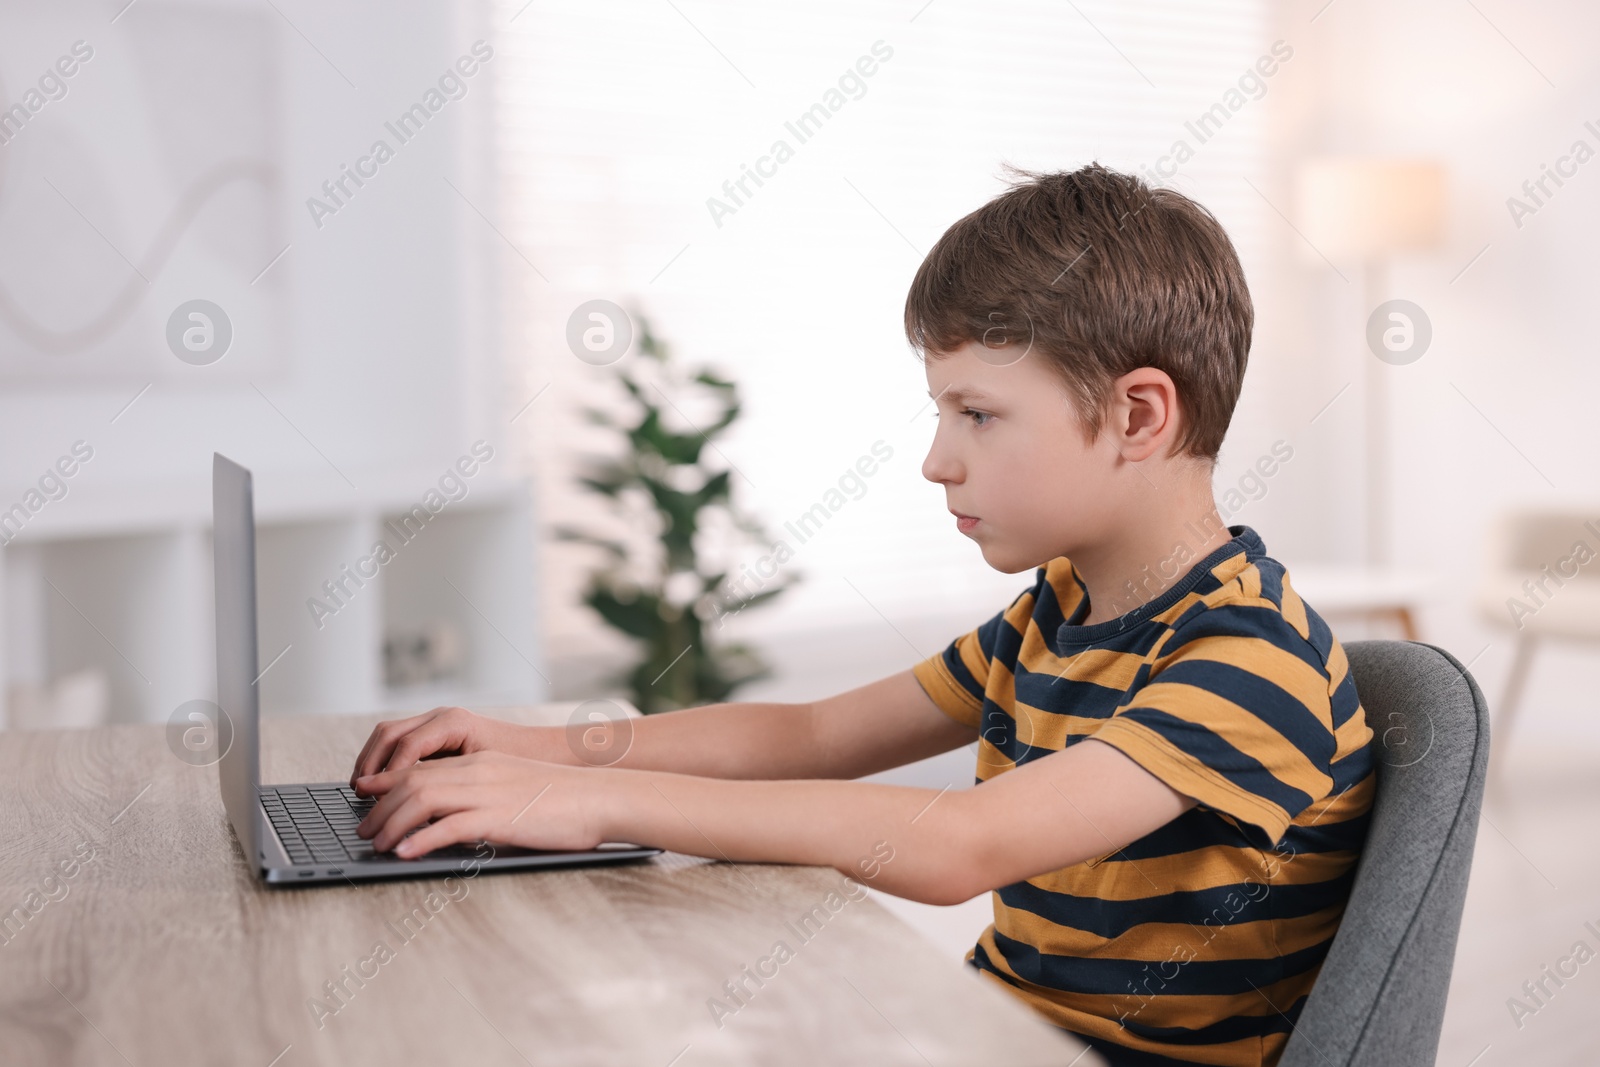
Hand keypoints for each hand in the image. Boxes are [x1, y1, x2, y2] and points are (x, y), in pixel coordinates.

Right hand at [350, 706, 534, 787]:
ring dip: (371, 760)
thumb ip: (448, 784)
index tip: (378, 800)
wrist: (543, 751)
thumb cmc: (520, 764)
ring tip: (361, 789)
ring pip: (389, 734)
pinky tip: (378, 783)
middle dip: (371, 764)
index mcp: (454, 722)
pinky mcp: (434, 731)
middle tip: (360, 794)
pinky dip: (382, 759)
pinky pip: (398, 740)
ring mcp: (435, 720)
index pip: (409, 746)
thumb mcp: (484, 774)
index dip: (391, 774)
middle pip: (390, 733)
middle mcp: (441, 716)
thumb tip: (414, 803)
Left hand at [354, 751, 610, 857]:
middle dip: (381, 808)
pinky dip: (420, 840)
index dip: (388, 783)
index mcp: (482, 764)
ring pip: (422, 799)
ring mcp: (487, 793)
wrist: (602, 798)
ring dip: (392, 823)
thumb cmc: (567, 800)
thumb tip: (457, 820)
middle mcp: (479, 772)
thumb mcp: (518, 789)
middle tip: (364, 830)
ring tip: (377, 845)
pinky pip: (448, 826)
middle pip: (412, 782)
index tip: (368, 799)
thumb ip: (486, 797)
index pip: (422, 767)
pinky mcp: (499, 817)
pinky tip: (404, 854)